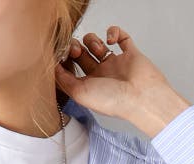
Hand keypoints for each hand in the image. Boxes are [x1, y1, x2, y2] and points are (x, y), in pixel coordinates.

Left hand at [55, 25, 191, 138]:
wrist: (141, 98)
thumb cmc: (113, 101)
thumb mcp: (79, 93)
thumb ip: (64, 79)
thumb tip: (52, 67)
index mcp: (88, 86)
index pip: (70, 68)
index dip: (64, 59)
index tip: (61, 53)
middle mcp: (100, 75)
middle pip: (81, 54)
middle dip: (75, 47)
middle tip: (76, 50)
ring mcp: (115, 63)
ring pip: (97, 43)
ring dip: (92, 40)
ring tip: (97, 48)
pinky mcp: (130, 53)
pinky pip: (120, 36)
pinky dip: (114, 32)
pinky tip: (111, 39)